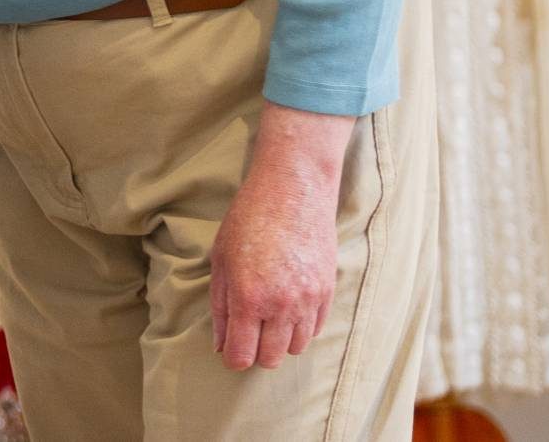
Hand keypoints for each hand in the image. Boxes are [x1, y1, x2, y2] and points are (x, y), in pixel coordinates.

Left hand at [208, 105, 351, 370]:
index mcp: (248, 297)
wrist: (293, 190)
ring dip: (280, 341)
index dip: (233, 358)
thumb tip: (221, 344)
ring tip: (268, 317)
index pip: (242, 355)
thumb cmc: (248, 219)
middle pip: (271, 358)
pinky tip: (287, 307)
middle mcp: (281, 305)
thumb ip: (220, 307)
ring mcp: (308, 300)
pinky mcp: (327, 292)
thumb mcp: (221, 260)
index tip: (230, 350)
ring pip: (295, 348)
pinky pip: (314, 330)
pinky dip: (300, 327)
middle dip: (256, 353)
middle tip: (247, 333)